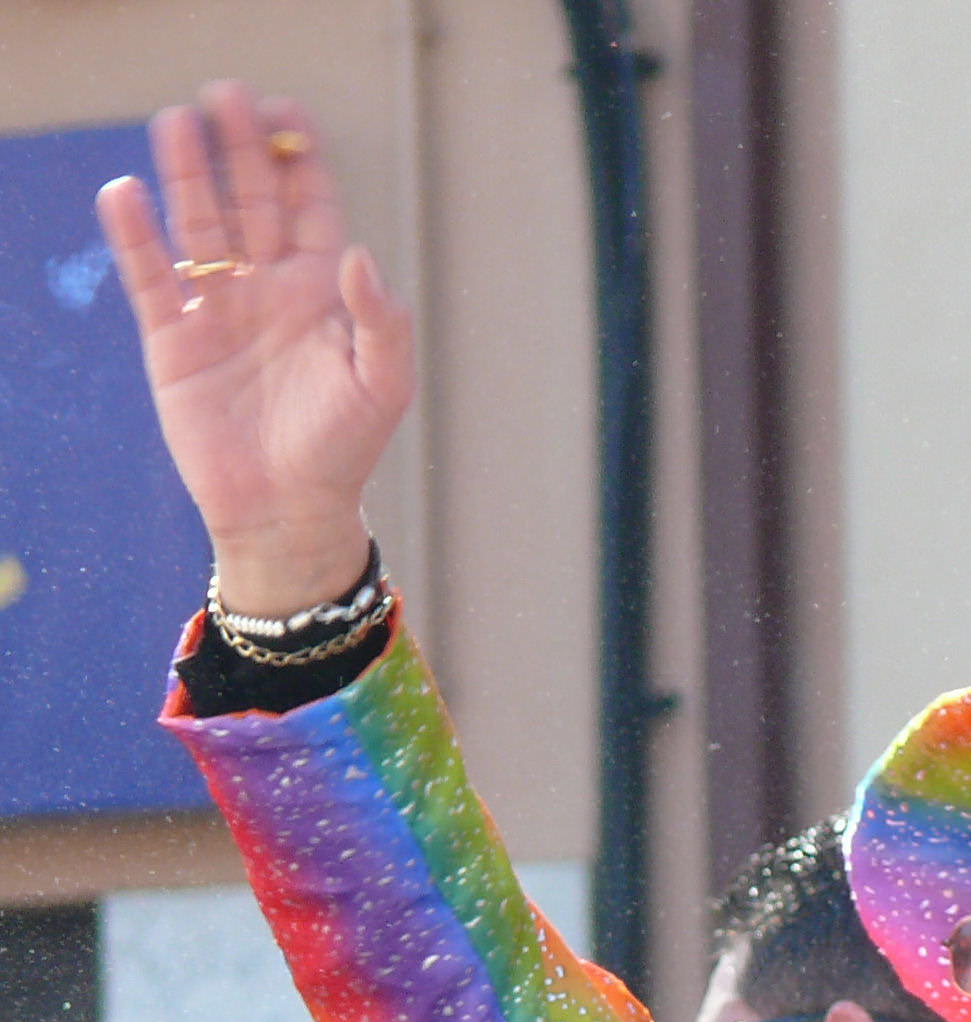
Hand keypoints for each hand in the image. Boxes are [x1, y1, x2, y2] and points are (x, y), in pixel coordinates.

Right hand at [96, 82, 413, 617]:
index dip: (298, 156)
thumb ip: (381, 322)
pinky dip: (137, 238)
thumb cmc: (343, 452)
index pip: (309, 204)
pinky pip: (152, 277)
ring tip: (176, 124)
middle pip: (251, 198)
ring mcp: (219, 310)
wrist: (287, 514)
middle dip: (240, 147)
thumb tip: (358, 254)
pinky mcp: (175, 342)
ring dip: (188, 174)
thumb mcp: (382, 387)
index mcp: (321, 291)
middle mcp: (268, 288)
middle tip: (225, 96)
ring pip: (200, 225)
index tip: (287, 113)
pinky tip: (126, 194)